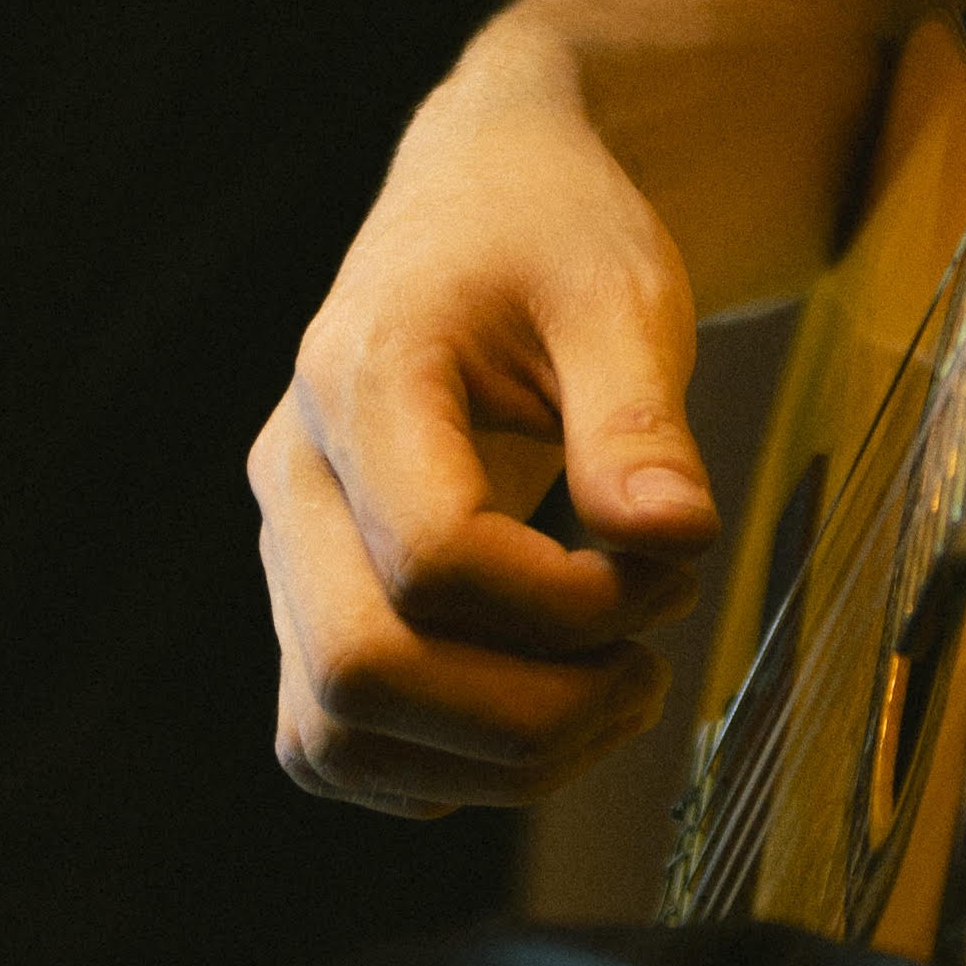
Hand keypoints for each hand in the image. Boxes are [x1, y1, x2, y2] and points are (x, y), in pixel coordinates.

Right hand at [252, 21, 720, 811]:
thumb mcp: (621, 291)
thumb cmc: (553, 234)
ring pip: (334, 733)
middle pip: (360, 672)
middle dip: (528, 713)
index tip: (671, 564)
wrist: (482, 197)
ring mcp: (290, 550)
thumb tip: (674, 541)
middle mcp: (296, 476)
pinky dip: (443, 768)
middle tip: (647, 669)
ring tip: (615, 693)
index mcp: (362, 378)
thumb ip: (638, 418)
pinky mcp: (312, 604)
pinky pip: (338, 740)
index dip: (566, 604)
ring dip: (489, 760)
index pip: (432, 558)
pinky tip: (551, 707)